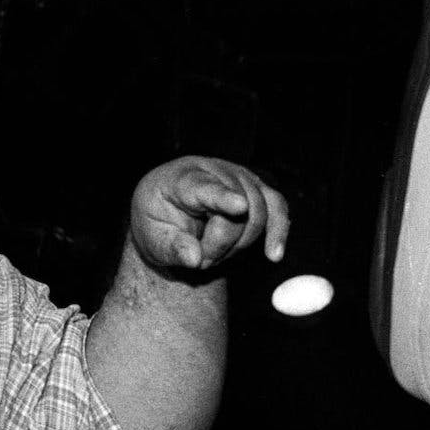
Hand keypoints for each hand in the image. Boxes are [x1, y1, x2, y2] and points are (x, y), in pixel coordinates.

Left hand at [128, 156, 289, 272]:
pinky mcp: (256, 189)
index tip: (240, 207)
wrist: (168, 213)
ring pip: (260, 211)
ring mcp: (238, 176)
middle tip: (201, 259)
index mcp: (180, 179)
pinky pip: (277, 207)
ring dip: (240, 243)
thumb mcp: (151, 240)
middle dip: (222, 243)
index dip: (223, 197)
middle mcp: (213, 170)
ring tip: (214, 253)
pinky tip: (273, 254)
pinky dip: (278, 231)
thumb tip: (194, 258)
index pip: (204, 187)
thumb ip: (171, 248)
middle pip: (236, 207)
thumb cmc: (157, 222)